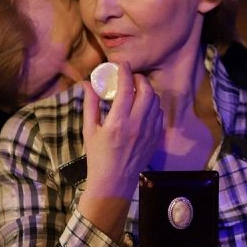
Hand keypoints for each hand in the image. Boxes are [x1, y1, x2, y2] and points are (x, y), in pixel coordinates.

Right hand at [78, 62, 163, 237]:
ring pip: (155, 101)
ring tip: (136, 90)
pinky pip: (159, 114)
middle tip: (130, 77)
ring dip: (147, 91)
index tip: (121, 64)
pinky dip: (153, 105)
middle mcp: (136, 124)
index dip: (125, 72)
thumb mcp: (89, 130)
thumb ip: (91, 104)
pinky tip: (143, 106)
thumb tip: (87, 83)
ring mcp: (149, 131)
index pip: (126, 88)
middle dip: (139, 78)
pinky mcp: (155, 137)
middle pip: (146, 90)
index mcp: (117, 122)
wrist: (114, 182)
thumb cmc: (97, 157)